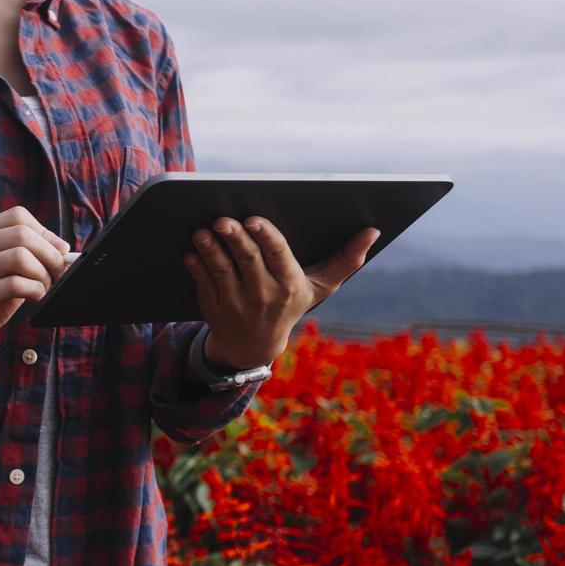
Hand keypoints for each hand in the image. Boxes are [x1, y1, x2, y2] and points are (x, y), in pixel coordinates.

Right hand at [0, 205, 70, 361]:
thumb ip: (25, 258)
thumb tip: (62, 249)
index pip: (17, 217)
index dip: (45, 233)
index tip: (57, 252)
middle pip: (22, 234)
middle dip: (49, 255)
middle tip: (57, 273)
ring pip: (20, 257)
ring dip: (42, 274)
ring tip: (43, 288)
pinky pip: (15, 284)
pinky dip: (35, 290)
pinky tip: (34, 298)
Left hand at [181, 216, 380, 369]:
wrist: (255, 345)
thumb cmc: (290, 304)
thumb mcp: (320, 286)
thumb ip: (346, 260)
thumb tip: (373, 232)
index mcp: (289, 284)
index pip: (277, 255)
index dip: (265, 236)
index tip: (253, 219)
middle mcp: (263, 295)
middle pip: (247, 260)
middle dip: (234, 238)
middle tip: (222, 219)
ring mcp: (236, 304)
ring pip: (221, 271)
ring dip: (210, 250)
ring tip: (202, 232)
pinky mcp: (213, 309)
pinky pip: (203, 285)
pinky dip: (196, 268)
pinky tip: (191, 253)